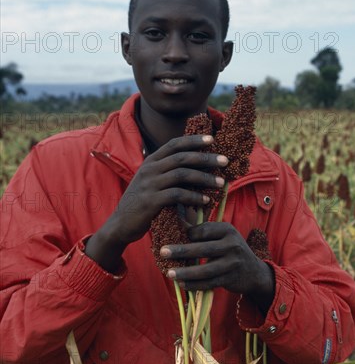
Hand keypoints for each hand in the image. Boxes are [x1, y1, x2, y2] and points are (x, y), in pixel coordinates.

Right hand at [85, 135, 227, 271]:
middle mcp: (149, 170)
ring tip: (221, 183)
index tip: (212, 139)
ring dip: (204, 178)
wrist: (121, 224)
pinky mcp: (150, 201)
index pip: (174, 144)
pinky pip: (177, 195)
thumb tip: (197, 168)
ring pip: (182, 175)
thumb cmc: (143, 204)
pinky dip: (194, 197)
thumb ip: (169, 173)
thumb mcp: (153, 183)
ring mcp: (149, 185)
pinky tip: (206, 200)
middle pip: (182, 158)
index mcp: (151, 162)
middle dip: (206, 158)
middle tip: (225, 160)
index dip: (193, 140)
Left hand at [160, 222, 274, 314]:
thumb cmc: (231, 250)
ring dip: (185, 272)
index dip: (187, 234)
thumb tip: (178, 221)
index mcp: (228, 230)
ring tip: (169, 273)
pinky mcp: (230, 279)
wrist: (254, 272)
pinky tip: (182, 284)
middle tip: (162, 252)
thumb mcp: (223, 236)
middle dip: (181, 251)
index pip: (203, 230)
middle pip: (202, 249)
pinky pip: (209, 283)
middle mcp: (232, 245)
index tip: (171, 236)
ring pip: (205, 270)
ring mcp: (232, 263)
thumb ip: (203, 231)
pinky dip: (194, 285)